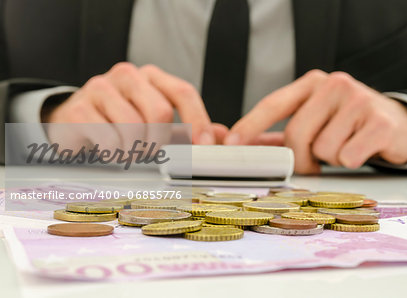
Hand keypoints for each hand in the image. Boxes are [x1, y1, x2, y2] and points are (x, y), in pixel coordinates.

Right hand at [46, 62, 215, 144]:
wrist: (71, 121)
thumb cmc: (120, 121)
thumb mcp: (157, 122)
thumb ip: (188, 129)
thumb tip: (221, 137)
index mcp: (151, 77)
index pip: (183, 92)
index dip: (198, 120)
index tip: (206, 146)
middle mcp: (127, 76)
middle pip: (160, 112)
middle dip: (160, 142)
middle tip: (152, 153)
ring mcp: (100, 88)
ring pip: (134, 128)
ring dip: (136, 150)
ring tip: (129, 152)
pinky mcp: (77, 109)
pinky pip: (108, 138)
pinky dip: (115, 154)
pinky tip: (111, 152)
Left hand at [225, 70, 406, 173]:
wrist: (396, 123)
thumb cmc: (346, 124)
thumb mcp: (313, 121)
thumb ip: (279, 135)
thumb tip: (243, 148)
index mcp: (311, 83)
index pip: (273, 104)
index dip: (250, 125)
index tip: (231, 144)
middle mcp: (333, 84)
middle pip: (296, 134)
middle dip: (301, 157)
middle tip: (315, 160)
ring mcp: (358, 99)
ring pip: (322, 150)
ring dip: (330, 159)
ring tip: (344, 145)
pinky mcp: (380, 120)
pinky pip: (348, 156)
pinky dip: (351, 161)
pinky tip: (361, 149)